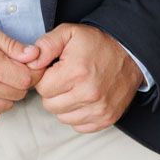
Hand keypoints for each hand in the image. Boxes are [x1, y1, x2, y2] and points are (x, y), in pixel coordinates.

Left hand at [26, 23, 143, 132]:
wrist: (129, 54)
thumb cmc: (97, 44)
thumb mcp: (68, 33)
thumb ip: (45, 45)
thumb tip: (30, 63)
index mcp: (76, 72)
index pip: (42, 88)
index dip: (45, 78)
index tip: (54, 70)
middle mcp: (88, 94)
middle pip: (50, 105)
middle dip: (53, 92)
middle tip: (64, 79)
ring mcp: (99, 109)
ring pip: (62, 117)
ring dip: (64, 104)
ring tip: (74, 88)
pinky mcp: (107, 119)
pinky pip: (79, 126)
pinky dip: (77, 115)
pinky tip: (82, 99)